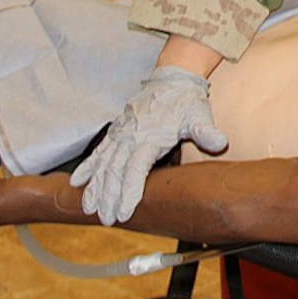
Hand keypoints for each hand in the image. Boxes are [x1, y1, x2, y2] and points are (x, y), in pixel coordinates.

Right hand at [69, 66, 228, 224]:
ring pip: (104, 164)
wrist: (172, 79)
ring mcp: (121, 134)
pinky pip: (98, 152)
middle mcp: (131, 137)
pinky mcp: (116, 132)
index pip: (136, 169)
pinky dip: (88, 167)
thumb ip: (206, 132)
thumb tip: (221, 143)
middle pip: (115, 171)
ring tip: (89, 208)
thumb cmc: (186, 102)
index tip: (124, 212)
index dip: (129, 191)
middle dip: (109, 197)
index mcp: (151, 138)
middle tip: (106, 219)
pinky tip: (77, 183)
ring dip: (96, 187)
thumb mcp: (199, 116)